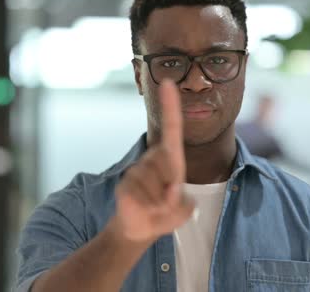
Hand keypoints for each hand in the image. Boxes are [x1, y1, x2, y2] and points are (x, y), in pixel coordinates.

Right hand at [112, 80, 194, 242]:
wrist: (142, 227)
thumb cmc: (167, 212)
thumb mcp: (184, 210)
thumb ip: (183, 202)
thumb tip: (172, 190)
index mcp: (171, 157)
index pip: (172, 127)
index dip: (170, 105)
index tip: (169, 82)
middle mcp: (153, 159)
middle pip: (169, 167)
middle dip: (173, 189)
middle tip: (168, 201)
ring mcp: (137, 170)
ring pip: (155, 185)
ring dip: (160, 203)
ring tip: (156, 207)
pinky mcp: (125, 184)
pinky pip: (141, 197)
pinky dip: (148, 209)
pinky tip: (145, 210)